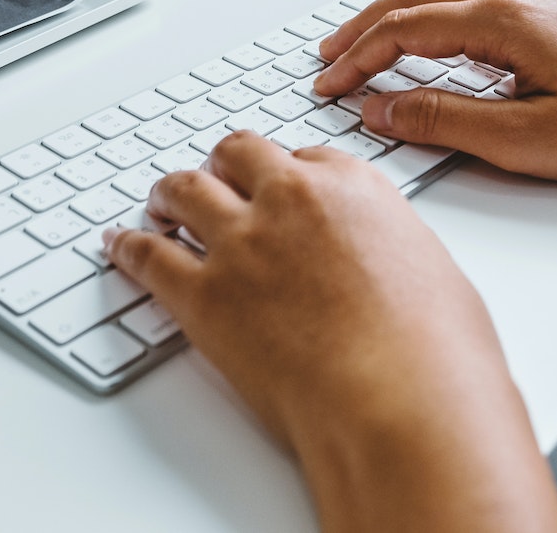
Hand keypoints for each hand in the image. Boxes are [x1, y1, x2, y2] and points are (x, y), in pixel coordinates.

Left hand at [106, 132, 556, 532]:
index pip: (304, 159)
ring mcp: (242, 242)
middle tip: (213, 181)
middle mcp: (292, 199)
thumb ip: (394, 255)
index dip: (285, 177)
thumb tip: (388, 271)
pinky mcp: (203, 295)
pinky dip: (129, 247)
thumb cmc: (434, 352)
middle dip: (223, 167)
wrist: (401, 400)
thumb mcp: (434, 275)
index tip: (278, 191)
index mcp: (353, 187)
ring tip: (160, 204)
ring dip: (168, 195)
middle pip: (237, 157)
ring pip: (183, 190)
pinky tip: (121, 246)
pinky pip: (149, 256)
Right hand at [313, 0, 556, 233]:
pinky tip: (419, 53)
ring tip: (357, 52)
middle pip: (413, 1)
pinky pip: (464, 11)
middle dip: (361, 31)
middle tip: (324, 61)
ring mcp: (531, 7)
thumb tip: (382, 111)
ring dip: (391, 24)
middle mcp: (514, 0)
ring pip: (438, 0)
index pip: (404, 29)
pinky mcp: (544, 24)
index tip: (327, 86)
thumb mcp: (522, 140)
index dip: (357, 59)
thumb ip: (443, 121)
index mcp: (503, 19)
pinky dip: (424, 27)